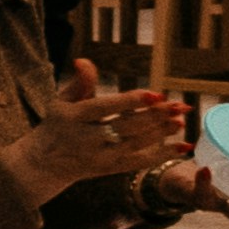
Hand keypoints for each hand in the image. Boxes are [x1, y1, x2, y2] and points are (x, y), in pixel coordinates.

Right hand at [14, 59, 188, 201]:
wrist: (45, 163)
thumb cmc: (57, 124)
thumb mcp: (60, 101)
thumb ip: (79, 83)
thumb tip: (83, 60)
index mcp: (74, 118)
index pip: (105, 108)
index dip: (130, 101)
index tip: (154, 94)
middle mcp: (88, 139)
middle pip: (126, 127)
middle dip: (154, 117)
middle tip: (178, 105)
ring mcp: (101, 156)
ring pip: (136, 144)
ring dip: (161, 133)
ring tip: (181, 120)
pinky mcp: (111, 168)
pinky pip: (140, 162)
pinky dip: (163, 155)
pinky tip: (183, 147)